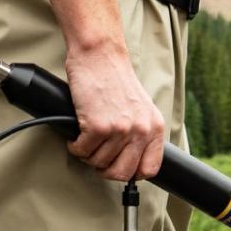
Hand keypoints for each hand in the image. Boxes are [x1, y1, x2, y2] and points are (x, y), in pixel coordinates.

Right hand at [65, 42, 164, 181]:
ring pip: (99, 163)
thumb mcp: (142, 109)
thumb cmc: (116, 81)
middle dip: (105, 170)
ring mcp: (120, 130)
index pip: (149, 169)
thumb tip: (131, 161)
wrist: (100, 56)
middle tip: (97, 159)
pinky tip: (77, 137)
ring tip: (87, 140)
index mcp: (155, 128)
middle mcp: (140, 131)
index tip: (120, 168)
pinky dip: (75, 147)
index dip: (131, 174)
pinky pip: (83, 152)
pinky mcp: (98, 127)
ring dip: (88, 155)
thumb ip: (142, 134)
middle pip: (122, 173)